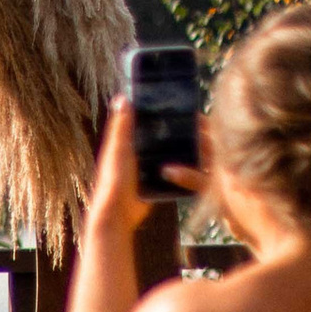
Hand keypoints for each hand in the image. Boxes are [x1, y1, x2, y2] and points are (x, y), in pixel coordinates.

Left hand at [86, 101, 202, 239]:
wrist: (119, 214)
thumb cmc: (114, 180)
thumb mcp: (119, 149)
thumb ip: (121, 127)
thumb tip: (122, 98)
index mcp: (122, 143)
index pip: (137, 120)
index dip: (151, 109)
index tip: (169, 97)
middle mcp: (132, 154)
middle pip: (152, 136)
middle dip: (167, 127)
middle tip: (190, 117)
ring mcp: (143, 169)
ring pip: (162, 152)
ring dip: (174, 146)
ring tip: (197, 135)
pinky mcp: (153, 182)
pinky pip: (168, 170)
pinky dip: (177, 165)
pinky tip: (193, 159)